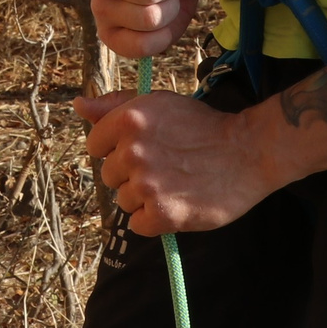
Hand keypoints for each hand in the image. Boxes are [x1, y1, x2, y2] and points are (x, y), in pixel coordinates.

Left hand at [72, 89, 273, 235]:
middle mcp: (133, 151)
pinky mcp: (162, 214)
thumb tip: (78, 106)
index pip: (95, 146)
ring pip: (124, 201)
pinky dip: (154, 220)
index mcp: (129, 119)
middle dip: (131, 174)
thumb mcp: (158, 103)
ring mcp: (147, 184)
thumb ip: (114, 106)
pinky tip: (176, 203)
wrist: (248, 152)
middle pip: (109, 176)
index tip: (141, 150)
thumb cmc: (201, 125)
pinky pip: (138, 224)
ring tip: (174, 184)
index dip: (116, 150)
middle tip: (164, 167)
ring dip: (144, 198)